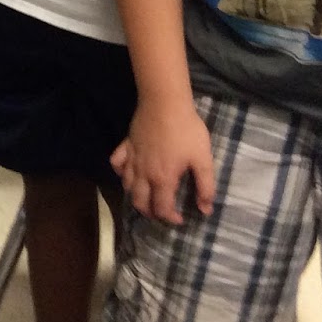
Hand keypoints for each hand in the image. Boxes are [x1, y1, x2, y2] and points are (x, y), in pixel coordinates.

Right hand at [112, 96, 215, 223]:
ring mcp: (132, 159)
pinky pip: (116, 163)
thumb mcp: (203, 159)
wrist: (165, 103)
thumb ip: (205, 186)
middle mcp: (144, 174)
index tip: (181, 219)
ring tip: (147, 196)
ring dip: (135, 196)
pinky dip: (120, 172)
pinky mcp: (126, 145)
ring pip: (126, 186)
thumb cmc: (186, 130)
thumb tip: (205, 210)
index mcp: (163, 179)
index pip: (162, 208)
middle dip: (150, 213)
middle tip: (162, 212)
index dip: (171, 218)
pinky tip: (129, 172)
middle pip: (140, 202)